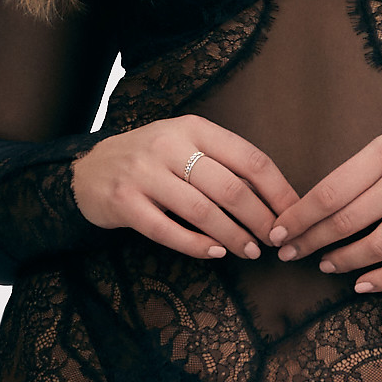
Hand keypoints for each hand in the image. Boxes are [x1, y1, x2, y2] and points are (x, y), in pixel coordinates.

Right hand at [72, 118, 295, 260]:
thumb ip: (222, 163)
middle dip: (259, 219)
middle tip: (274, 241)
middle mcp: (168, 145)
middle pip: (229, 188)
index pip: (249, 159)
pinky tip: (215, 253)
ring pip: (202, 211)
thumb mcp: (185, 145)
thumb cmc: (151, 160)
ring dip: (232, 236)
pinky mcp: (124, 202)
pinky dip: (196, 245)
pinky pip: (167, 230)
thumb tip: (272, 198)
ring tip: (250, 252)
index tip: (293, 215)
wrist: (89, 169)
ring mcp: (143, 173)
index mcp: (193, 128)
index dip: (277, 191)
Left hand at [269, 113, 381, 290]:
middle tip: (289, 255)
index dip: (300, 217)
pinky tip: (364, 285)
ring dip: (345, 260)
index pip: (330, 192)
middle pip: (346, 221)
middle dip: (311, 241)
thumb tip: (325, 203)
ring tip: (326, 265)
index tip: (279, 232)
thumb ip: (365, 167)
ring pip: (379, 245)